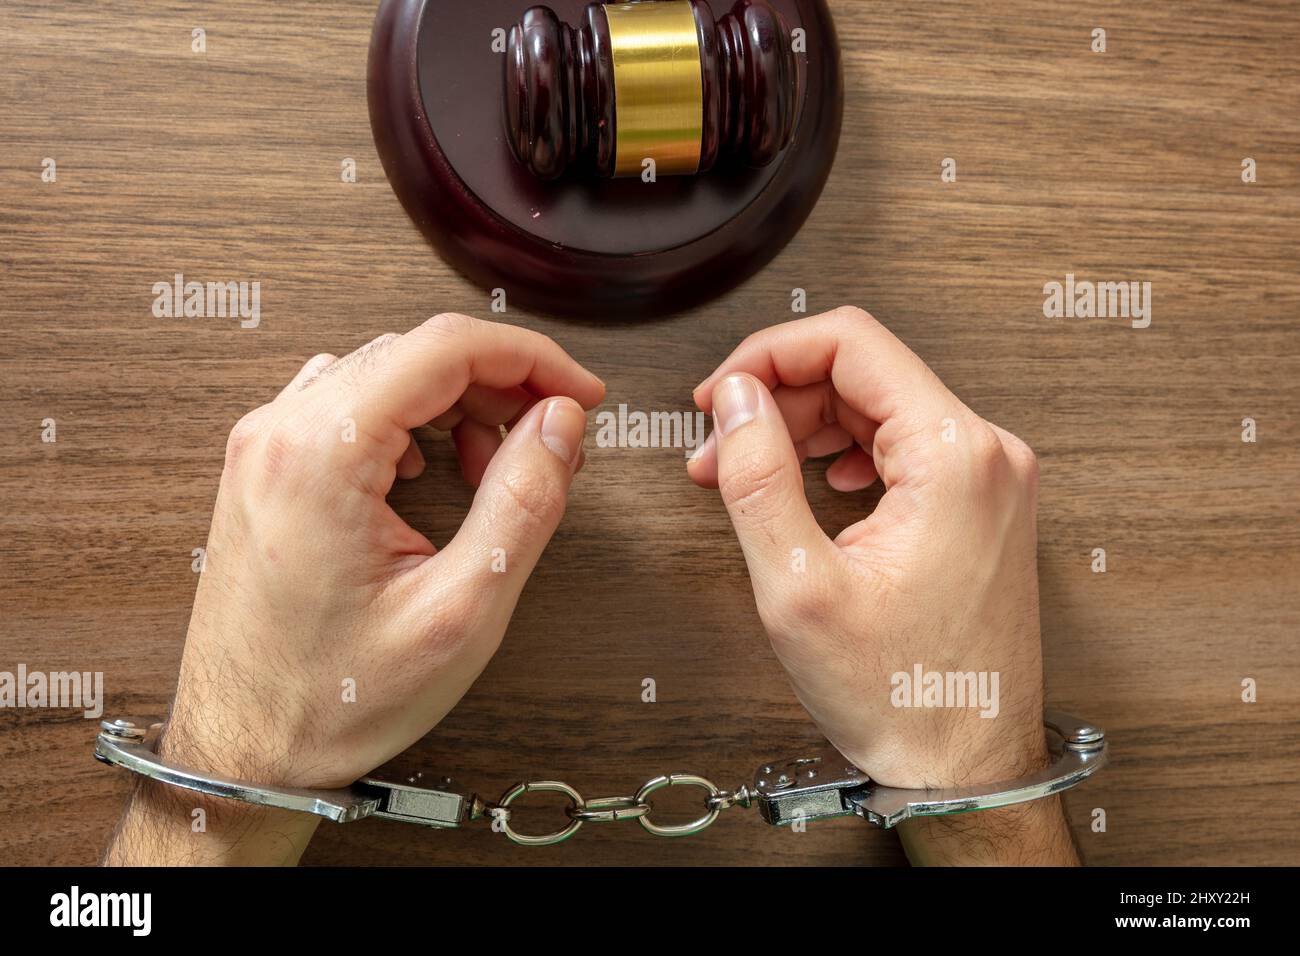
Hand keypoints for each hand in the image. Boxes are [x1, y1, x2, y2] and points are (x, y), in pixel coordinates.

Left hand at [105, 314, 602, 863]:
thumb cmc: (336, 698)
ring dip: (457, 402)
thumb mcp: (461, 611)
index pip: (445, 348)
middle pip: (415, 353)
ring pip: (385, 374)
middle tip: (556, 435)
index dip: (532, 359)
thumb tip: (560, 422)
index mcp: (320, 453)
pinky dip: (412, 421)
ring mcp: (263, 448)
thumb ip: (522, 502)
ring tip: (495, 468)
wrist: (243, 753)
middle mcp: (279, 432)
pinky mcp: (265, 470)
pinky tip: (438, 472)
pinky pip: (351, 405)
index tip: (583, 394)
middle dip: (501, 383)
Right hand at [688, 307, 1072, 862]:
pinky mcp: (979, 504)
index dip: (766, 354)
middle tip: (718, 450)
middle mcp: (985, 453)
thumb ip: (758, 476)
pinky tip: (812, 485)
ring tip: (748, 472)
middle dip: (776, 400)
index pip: (850, 341)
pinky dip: (842, 452)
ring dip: (804, 428)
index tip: (719, 394)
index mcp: (953, 455)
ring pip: (877, 405)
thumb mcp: (799, 587)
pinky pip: (901, 444)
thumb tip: (737, 399)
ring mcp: (989, 478)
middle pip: (861, 370)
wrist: (966, 765)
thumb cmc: (903, 695)